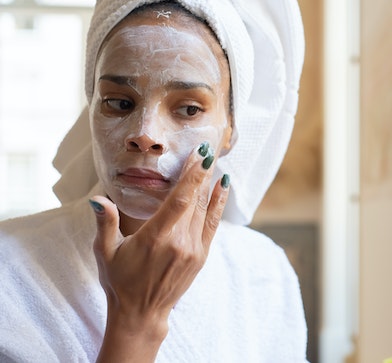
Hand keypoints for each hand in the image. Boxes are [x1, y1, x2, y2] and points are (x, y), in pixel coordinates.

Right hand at [90, 142, 229, 361]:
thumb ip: (105, 223)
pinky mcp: (201, 255)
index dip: (193, 176)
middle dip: (202, 172)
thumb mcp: (105, 252)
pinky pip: (213, 224)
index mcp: (156, 238)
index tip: (199, 155)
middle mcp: (179, 243)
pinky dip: (219, 203)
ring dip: (211, 184)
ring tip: (214, 160)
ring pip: (206, 210)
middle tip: (207, 147)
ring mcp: (193, 250)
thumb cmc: (119, 281)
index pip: (180, 200)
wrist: (142, 313)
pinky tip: (223, 185)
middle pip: (196, 200)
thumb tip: (98, 198)